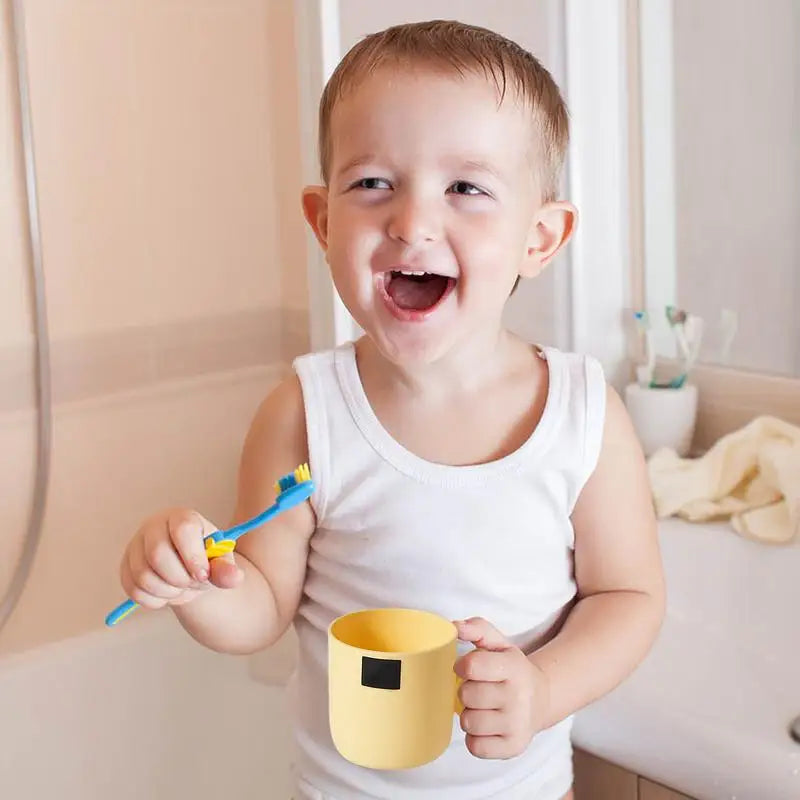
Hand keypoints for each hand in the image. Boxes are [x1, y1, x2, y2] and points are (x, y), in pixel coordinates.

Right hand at [120, 509, 242, 609]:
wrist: (187, 569)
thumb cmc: (205, 559)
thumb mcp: (221, 562)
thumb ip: (226, 569)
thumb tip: (233, 578)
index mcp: (181, 518)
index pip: (182, 529)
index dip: (193, 556)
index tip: (203, 574)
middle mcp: (153, 527)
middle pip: (157, 554)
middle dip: (179, 578)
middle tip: (193, 583)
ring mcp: (135, 546)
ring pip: (143, 575)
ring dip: (168, 591)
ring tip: (182, 588)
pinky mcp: (125, 567)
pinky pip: (133, 589)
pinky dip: (154, 600)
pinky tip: (168, 594)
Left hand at [454, 617, 549, 759]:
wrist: (541, 700)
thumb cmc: (510, 669)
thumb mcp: (499, 643)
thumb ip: (477, 628)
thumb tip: (454, 626)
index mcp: (514, 667)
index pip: (471, 666)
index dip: (461, 666)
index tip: (465, 667)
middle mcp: (519, 696)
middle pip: (467, 695)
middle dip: (465, 691)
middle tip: (477, 689)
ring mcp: (517, 724)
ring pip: (468, 722)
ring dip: (469, 715)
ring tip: (482, 708)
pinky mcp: (513, 747)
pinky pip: (475, 746)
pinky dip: (475, 737)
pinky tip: (486, 726)